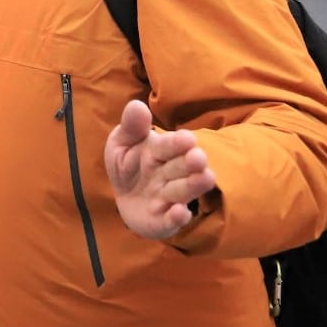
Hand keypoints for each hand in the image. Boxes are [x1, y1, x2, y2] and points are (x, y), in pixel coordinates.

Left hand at [104, 99, 216, 239]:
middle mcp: (169, 174)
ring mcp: (168, 198)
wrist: (125, 198)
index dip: (176, 143)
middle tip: (198, 157)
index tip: (187, 139)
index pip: (168, 146)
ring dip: (192, 186)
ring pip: (182, 191)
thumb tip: (136, 105)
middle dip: (191, 163)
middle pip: (181, 168)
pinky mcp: (164, 220)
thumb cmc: (128, 164)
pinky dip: (177, 217)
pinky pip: (171, 220)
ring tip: (205, 178)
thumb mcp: (122, 142)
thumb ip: (131, 127)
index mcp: (160, 152)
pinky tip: (180, 212)